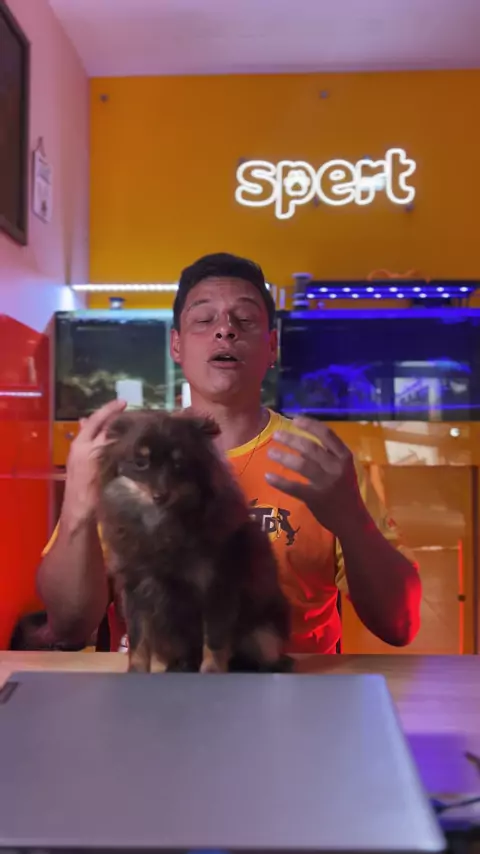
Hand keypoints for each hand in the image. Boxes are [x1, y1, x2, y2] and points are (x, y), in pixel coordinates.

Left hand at [63, 400, 125, 523]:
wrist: (81, 519)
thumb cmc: (88, 494)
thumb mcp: (95, 464)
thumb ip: (102, 444)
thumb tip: (114, 427)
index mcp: (81, 446)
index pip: (96, 421)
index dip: (110, 410)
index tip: (125, 402)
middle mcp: (81, 449)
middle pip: (95, 426)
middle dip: (108, 416)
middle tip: (126, 408)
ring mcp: (84, 460)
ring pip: (97, 436)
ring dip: (109, 427)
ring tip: (124, 421)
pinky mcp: (91, 470)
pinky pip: (101, 449)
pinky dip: (110, 441)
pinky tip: (120, 442)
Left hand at [266, 417, 362, 536]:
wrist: (352, 519)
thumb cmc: (345, 490)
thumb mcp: (343, 468)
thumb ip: (328, 454)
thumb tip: (302, 438)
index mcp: (345, 456)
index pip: (327, 434)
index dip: (310, 425)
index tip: (294, 420)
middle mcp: (337, 467)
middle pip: (310, 447)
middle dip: (291, 439)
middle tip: (276, 435)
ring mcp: (326, 483)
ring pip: (301, 465)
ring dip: (283, 457)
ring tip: (270, 452)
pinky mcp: (316, 498)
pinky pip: (294, 487)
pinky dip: (280, 481)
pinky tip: (268, 476)